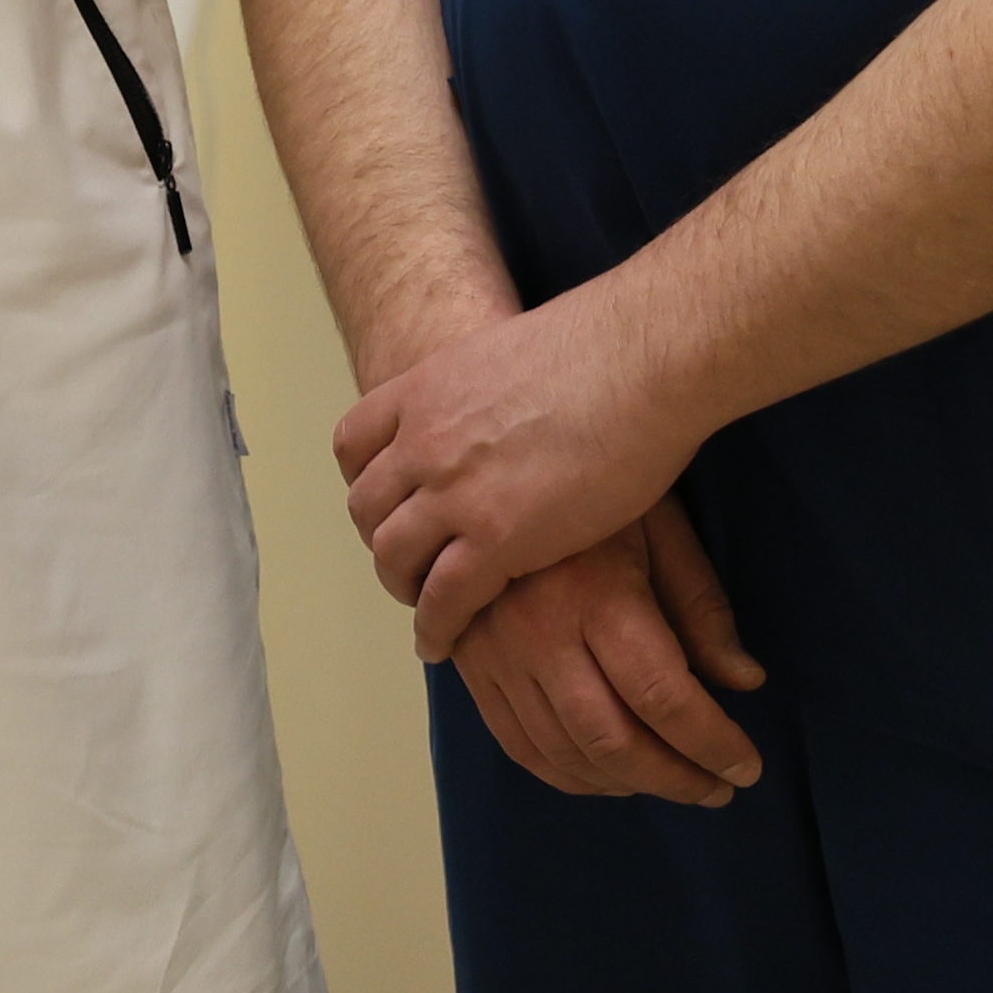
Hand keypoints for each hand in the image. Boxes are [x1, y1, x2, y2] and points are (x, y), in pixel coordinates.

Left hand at [334, 288, 709, 654]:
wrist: (638, 360)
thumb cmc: (602, 350)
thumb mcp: (507, 353)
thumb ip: (482, 390)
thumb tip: (500, 400)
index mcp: (422, 391)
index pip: (354, 445)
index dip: (365, 482)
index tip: (388, 505)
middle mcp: (422, 441)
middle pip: (367, 507)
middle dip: (382, 539)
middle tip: (410, 563)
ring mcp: (453, 491)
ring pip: (393, 556)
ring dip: (402, 587)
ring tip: (424, 609)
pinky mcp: (496, 538)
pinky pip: (443, 598)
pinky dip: (435, 626)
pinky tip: (443, 642)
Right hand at [448, 501, 769, 807]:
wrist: (489, 467)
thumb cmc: (594, 491)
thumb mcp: (662, 528)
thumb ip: (701, 607)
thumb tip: (745, 682)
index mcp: (596, 593)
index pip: (662, 697)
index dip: (713, 745)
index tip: (747, 768)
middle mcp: (538, 631)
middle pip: (611, 740)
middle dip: (675, 779)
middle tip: (717, 790)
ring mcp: (495, 652)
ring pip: (564, 753)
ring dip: (626, 785)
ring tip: (672, 782)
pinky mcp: (469, 664)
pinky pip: (517, 745)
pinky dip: (569, 775)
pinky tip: (608, 774)